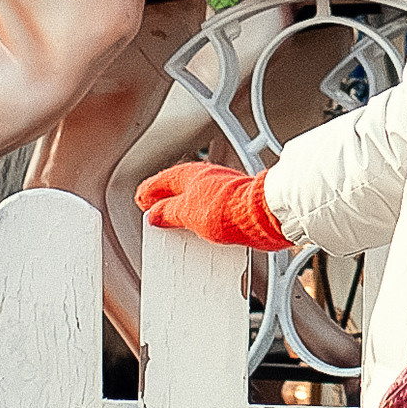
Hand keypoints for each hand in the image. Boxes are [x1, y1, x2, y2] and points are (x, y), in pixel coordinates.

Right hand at [135, 162, 289, 251]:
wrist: (265, 214)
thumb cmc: (230, 208)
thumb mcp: (186, 213)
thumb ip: (167, 213)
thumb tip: (155, 214)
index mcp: (187, 175)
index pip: (159, 183)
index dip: (148, 194)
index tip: (142, 203)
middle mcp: (204, 179)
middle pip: (177, 191)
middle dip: (165, 204)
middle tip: (155, 217)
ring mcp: (220, 191)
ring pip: (195, 202)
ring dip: (184, 214)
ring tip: (176, 228)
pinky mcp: (234, 205)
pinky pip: (211, 212)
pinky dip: (202, 220)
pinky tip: (202, 232)